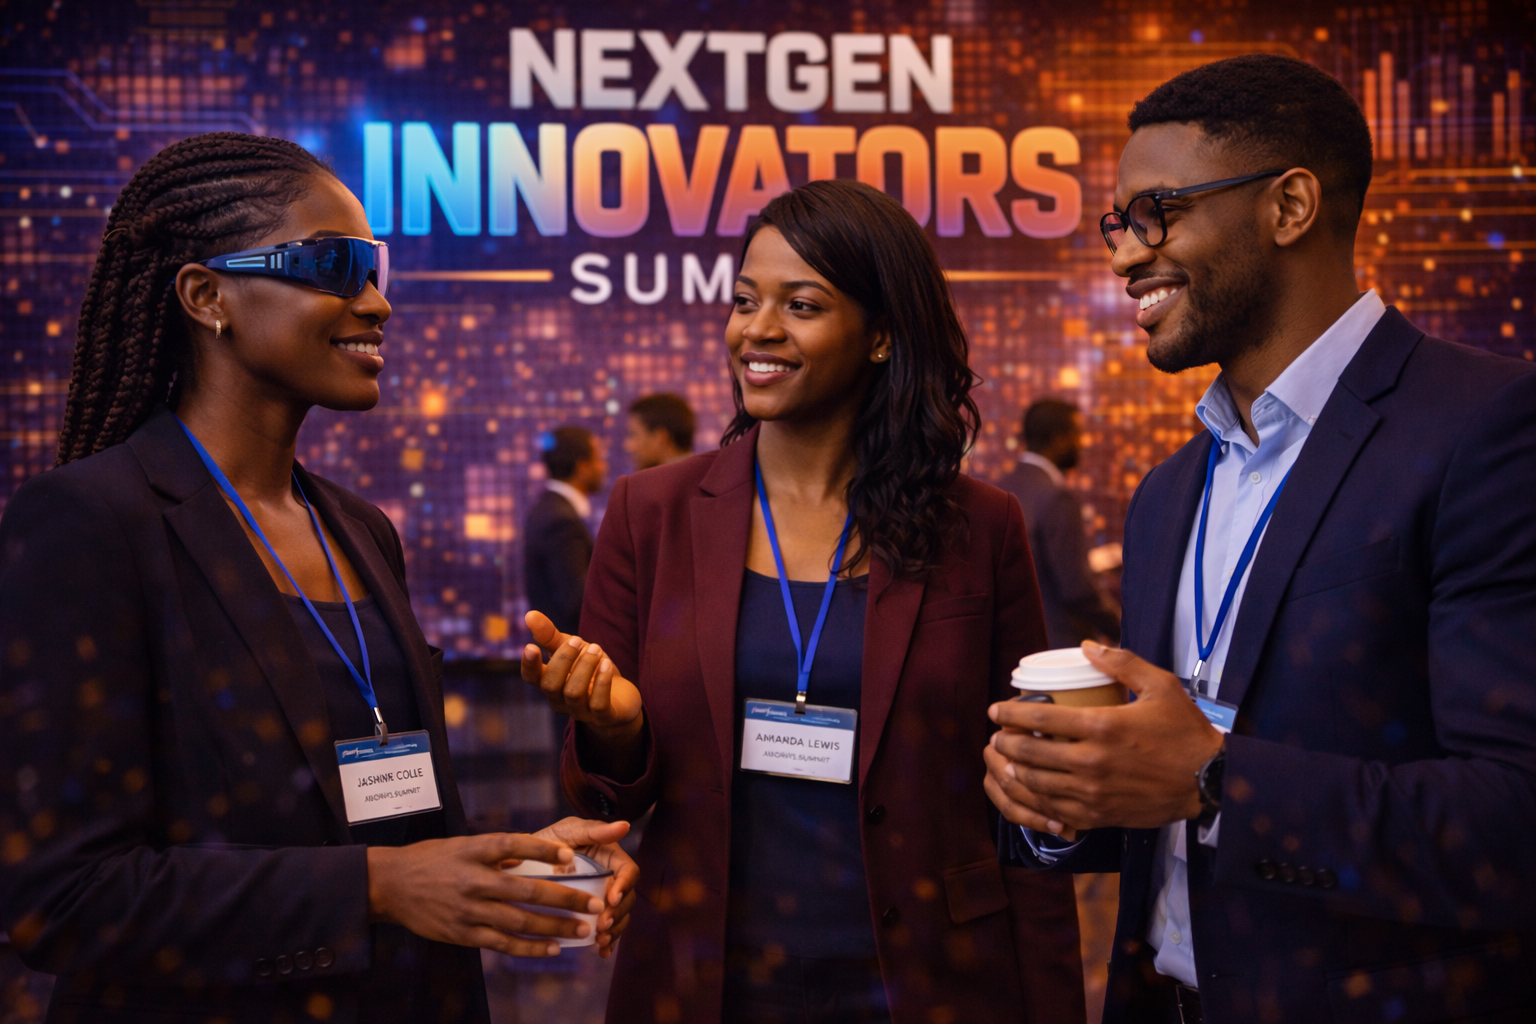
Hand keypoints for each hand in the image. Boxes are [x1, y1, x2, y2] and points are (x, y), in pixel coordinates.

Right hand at [366, 833, 606, 956]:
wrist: (390, 885)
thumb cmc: (432, 859)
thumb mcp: (463, 845)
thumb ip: (497, 851)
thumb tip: (540, 855)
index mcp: (474, 850)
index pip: (514, 845)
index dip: (543, 848)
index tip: (572, 852)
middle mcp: (474, 880)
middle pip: (526, 889)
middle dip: (565, 898)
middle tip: (594, 903)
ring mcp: (469, 910)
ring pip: (520, 921)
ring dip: (555, 927)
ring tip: (583, 929)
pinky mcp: (463, 934)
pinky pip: (502, 944)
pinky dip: (530, 948)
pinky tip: (552, 949)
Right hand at [521, 611, 642, 743]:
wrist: (620, 698)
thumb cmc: (589, 671)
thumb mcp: (572, 649)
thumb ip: (550, 635)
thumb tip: (529, 614)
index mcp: (549, 682)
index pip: (531, 678)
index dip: (528, 665)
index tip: (531, 646)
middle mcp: (560, 700)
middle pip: (551, 685)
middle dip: (564, 659)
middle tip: (578, 640)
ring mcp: (580, 711)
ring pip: (573, 693)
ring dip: (584, 667)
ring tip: (596, 649)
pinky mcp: (603, 717)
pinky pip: (598, 704)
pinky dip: (602, 682)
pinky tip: (607, 665)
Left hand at [532, 817, 639, 957]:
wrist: (521, 864)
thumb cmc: (548, 840)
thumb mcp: (569, 831)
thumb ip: (595, 831)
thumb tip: (625, 825)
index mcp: (611, 858)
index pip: (629, 872)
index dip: (625, 886)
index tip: (612, 899)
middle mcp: (610, 879)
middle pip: (627, 899)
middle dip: (619, 914)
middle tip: (603, 926)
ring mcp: (600, 899)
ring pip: (619, 917)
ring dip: (615, 931)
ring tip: (601, 940)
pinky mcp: (588, 915)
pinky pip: (603, 930)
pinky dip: (607, 942)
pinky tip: (601, 951)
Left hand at [984, 642, 1223, 834]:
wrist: (1210, 782)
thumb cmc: (1185, 732)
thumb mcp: (1161, 686)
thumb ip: (1122, 663)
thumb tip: (1087, 646)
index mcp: (1102, 726)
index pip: (1040, 718)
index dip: (1010, 713)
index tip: (995, 710)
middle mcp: (1092, 762)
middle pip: (1029, 754)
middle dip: (1004, 745)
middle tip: (995, 737)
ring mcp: (1094, 793)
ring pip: (1036, 785)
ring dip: (1013, 773)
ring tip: (1004, 763)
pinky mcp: (1100, 815)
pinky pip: (1055, 810)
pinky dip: (1036, 800)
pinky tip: (1030, 791)